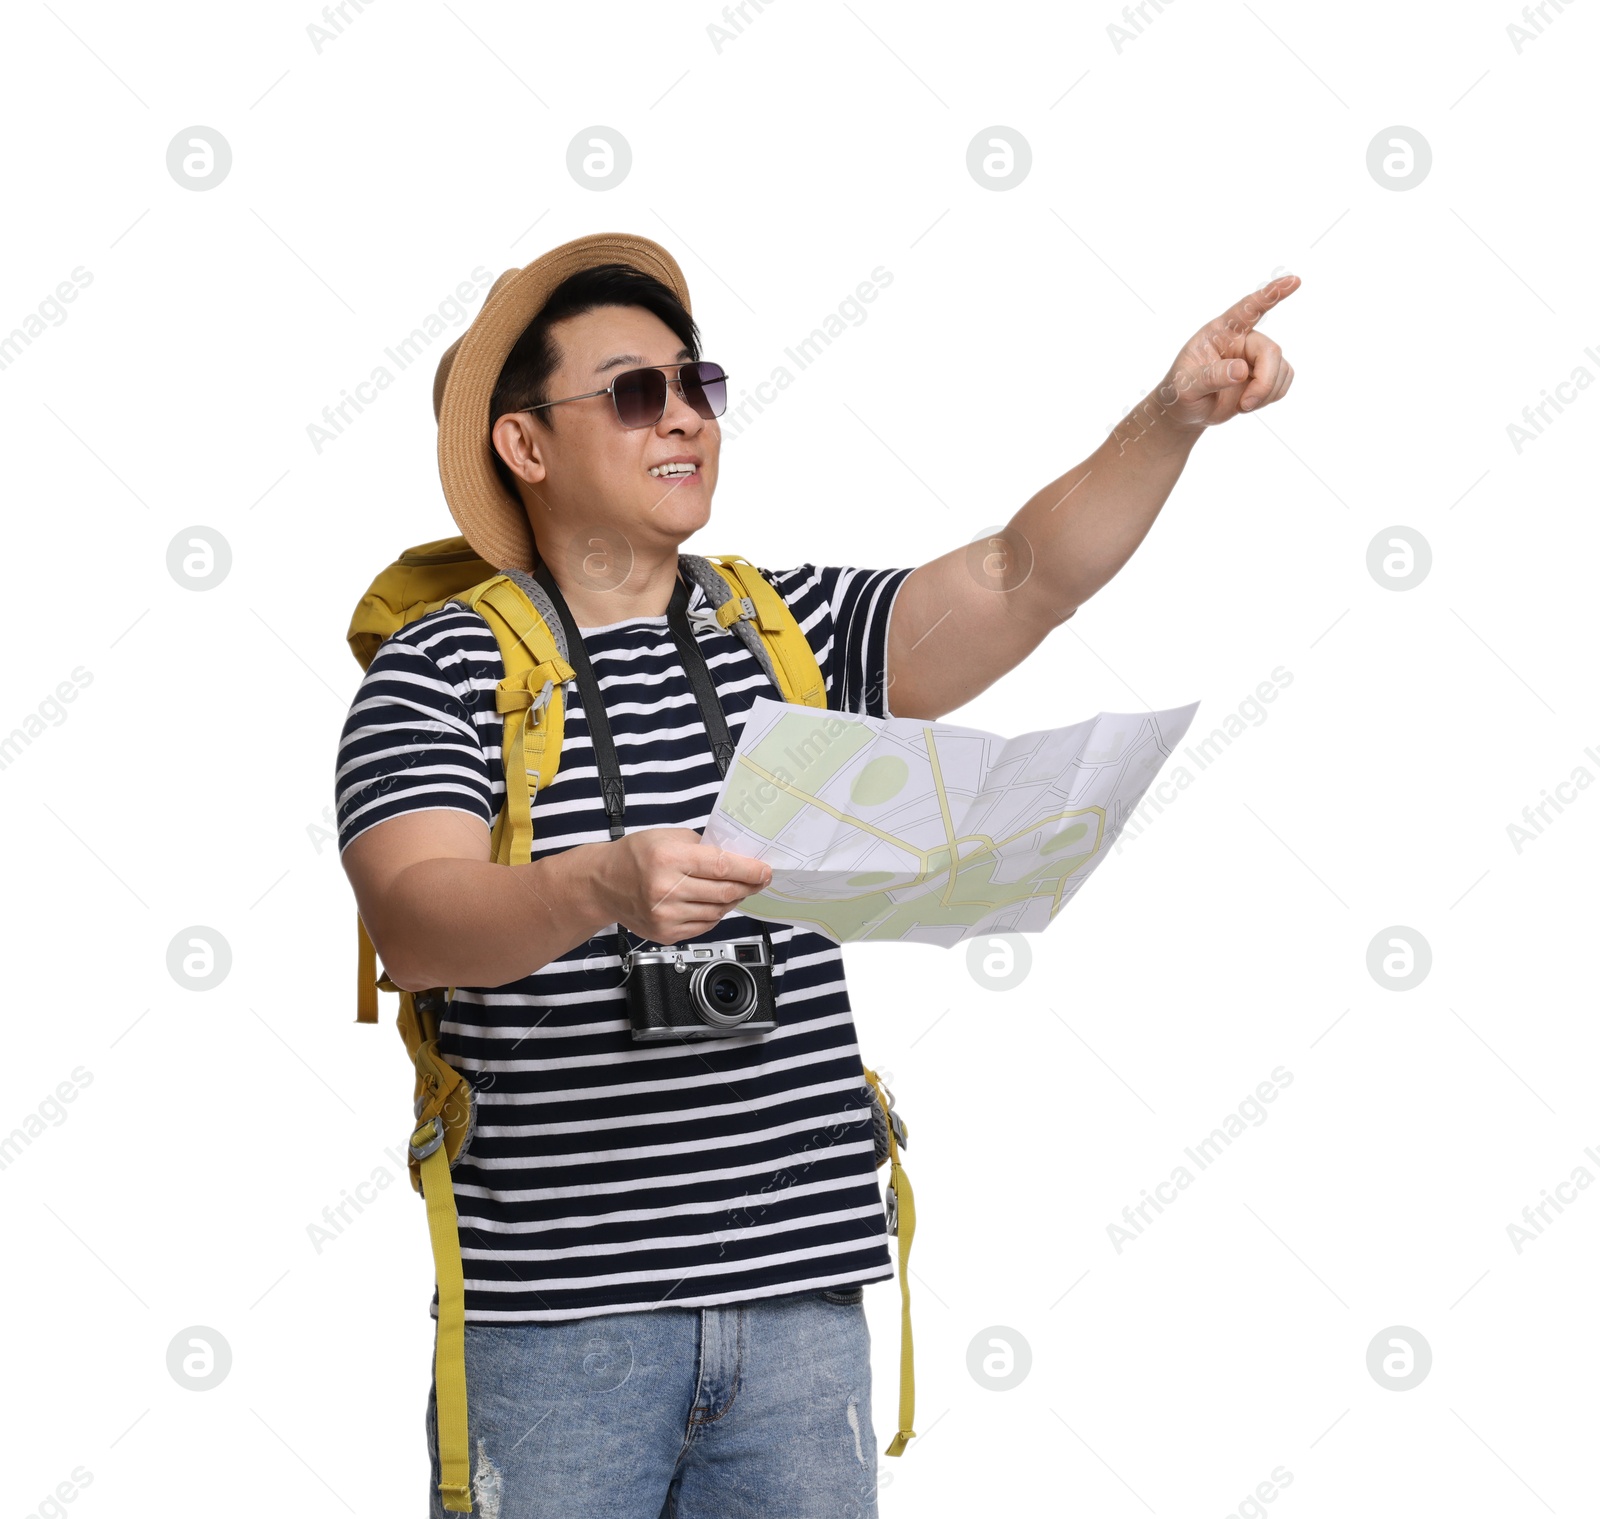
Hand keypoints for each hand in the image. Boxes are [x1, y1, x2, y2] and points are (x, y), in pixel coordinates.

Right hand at [592, 827, 773, 944]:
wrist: (603, 885)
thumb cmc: (635, 856)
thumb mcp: (667, 837)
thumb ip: (702, 846)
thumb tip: (737, 858)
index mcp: (668, 858)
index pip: (722, 865)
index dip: (749, 870)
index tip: (765, 871)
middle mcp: (666, 889)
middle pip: (724, 892)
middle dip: (748, 886)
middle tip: (758, 880)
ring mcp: (665, 915)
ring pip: (718, 911)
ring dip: (732, 900)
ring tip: (733, 889)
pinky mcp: (666, 934)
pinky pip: (705, 925)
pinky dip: (715, 914)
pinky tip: (711, 903)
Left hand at [1156, 274, 1299, 431]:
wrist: (1186, 411)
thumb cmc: (1180, 392)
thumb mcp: (1186, 386)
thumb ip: (1210, 376)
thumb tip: (1241, 370)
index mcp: (1220, 332)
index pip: (1248, 309)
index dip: (1271, 294)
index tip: (1294, 280)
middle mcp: (1241, 340)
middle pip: (1271, 351)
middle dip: (1264, 382)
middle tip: (1246, 405)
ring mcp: (1255, 357)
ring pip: (1282, 369)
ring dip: (1266, 393)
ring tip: (1242, 405)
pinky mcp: (1265, 375)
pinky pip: (1283, 383)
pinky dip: (1270, 398)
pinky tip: (1249, 403)